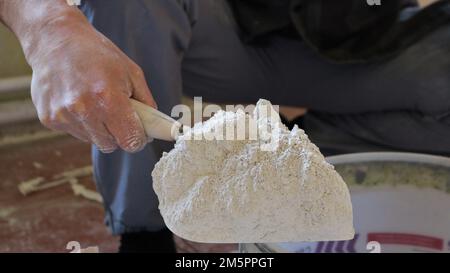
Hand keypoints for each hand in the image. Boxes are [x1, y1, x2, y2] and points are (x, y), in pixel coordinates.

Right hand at [25, 8, 155, 152]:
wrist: (55, 40)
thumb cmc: (98, 54)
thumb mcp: (132, 72)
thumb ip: (146, 102)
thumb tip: (154, 127)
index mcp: (108, 99)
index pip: (130, 141)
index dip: (138, 139)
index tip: (140, 133)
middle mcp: (84, 111)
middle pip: (111, 145)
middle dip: (119, 134)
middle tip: (119, 115)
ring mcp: (64, 116)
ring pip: (94, 141)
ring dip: (100, 129)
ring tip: (97, 103)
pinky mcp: (50, 119)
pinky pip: (76, 133)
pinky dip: (83, 123)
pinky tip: (80, 102)